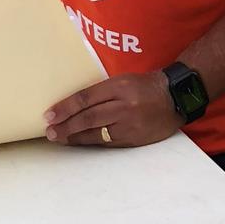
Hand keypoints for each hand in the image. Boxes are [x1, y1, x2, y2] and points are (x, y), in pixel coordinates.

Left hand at [44, 71, 181, 148]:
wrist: (174, 98)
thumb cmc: (145, 86)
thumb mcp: (122, 80)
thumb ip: (100, 92)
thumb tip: (72, 105)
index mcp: (119, 87)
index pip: (85, 98)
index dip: (65, 108)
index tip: (49, 115)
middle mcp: (124, 106)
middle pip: (88, 118)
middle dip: (66, 126)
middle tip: (50, 131)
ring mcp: (129, 125)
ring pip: (96, 134)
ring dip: (74, 137)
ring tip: (60, 138)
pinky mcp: (134, 140)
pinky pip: (108, 143)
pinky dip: (91, 142)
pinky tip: (80, 142)